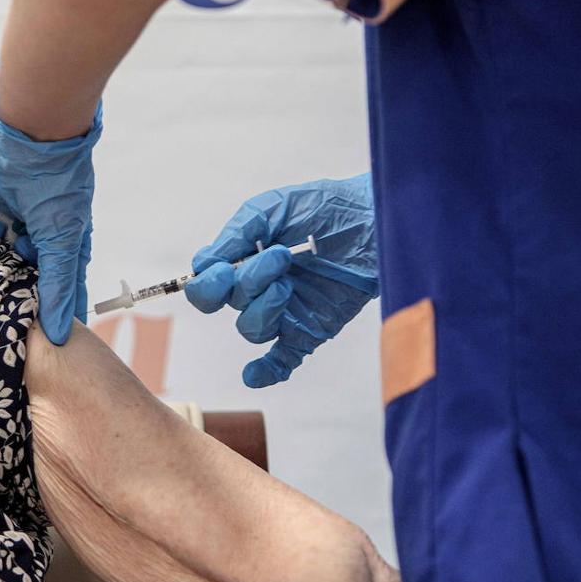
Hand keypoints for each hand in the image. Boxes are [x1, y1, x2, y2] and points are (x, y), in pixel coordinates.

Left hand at [0, 62, 101, 344]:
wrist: (32, 119)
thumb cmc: (57, 177)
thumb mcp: (61, 237)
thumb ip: (56, 282)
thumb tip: (59, 331)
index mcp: (59, 227)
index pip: (57, 273)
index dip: (52, 298)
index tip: (46, 333)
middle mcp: (34, 211)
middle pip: (19, 252)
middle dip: (8, 271)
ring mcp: (7, 190)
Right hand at [183, 174, 378, 386]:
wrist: (375, 219)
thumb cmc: (326, 207)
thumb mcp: (274, 207)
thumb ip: (238, 231)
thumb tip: (206, 262)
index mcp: (242, 260)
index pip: (205, 284)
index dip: (207, 282)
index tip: (224, 266)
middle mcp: (257, 288)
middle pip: (226, 305)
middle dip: (244, 285)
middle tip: (276, 263)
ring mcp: (283, 311)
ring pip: (250, 328)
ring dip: (265, 306)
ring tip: (291, 282)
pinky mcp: (309, 329)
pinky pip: (281, 359)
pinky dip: (265, 370)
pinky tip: (254, 374)